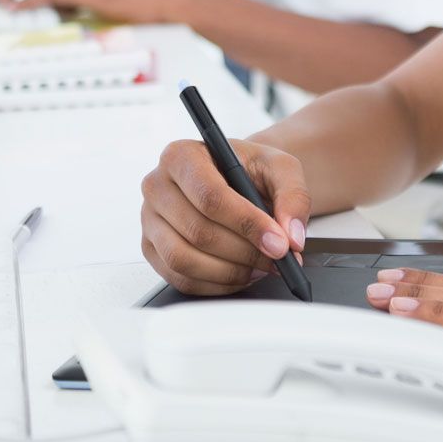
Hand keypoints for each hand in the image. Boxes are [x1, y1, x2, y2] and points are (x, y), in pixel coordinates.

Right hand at [140, 137, 311, 294]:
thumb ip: (292, 196)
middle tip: (277, 259)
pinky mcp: (152, 250)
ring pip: (184, 260)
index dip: (247, 224)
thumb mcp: (279, 168)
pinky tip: (240, 273)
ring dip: (230, 272)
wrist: (235, 179)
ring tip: (260, 267)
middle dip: (244, 252)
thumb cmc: (250, 170)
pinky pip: (180, 279)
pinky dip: (216, 285)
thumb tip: (290, 236)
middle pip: (198, 231)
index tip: (279, 243)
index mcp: (181, 156)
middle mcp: (157, 186)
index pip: (210, 196)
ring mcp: (150, 221)